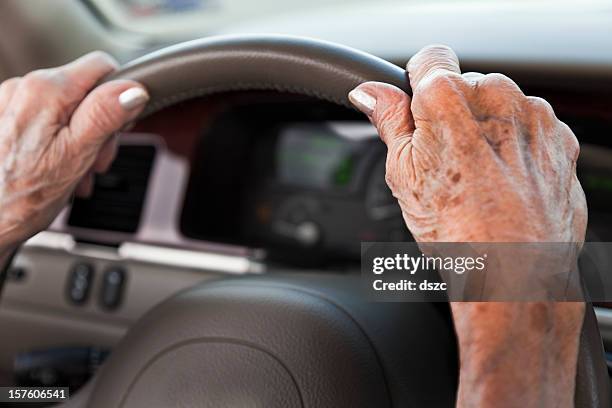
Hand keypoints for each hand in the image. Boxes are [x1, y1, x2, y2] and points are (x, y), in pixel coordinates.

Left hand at [0, 51, 148, 248]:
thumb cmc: (21, 197)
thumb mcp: (76, 156)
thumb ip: (105, 116)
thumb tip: (132, 90)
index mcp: (46, 90)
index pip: (103, 66)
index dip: (120, 97)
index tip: (119, 129)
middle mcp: (25, 88)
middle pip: (87, 90)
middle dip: (101, 127)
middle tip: (95, 161)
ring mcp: (13, 102)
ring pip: (70, 108)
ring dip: (82, 140)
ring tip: (75, 172)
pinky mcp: (6, 118)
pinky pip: (48, 119)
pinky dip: (61, 142)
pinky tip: (59, 168)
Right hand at [349, 45, 586, 243]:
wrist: (516, 274)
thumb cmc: (457, 231)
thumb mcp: (402, 174)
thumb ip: (388, 121)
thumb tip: (370, 93)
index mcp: (449, 98)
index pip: (430, 57)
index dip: (418, 86)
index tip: (419, 110)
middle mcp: (498, 96)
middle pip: (467, 85)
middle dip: (454, 113)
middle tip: (446, 161)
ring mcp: (535, 117)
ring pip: (501, 107)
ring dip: (488, 129)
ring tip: (478, 178)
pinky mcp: (561, 139)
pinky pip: (531, 128)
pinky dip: (518, 146)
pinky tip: (505, 183)